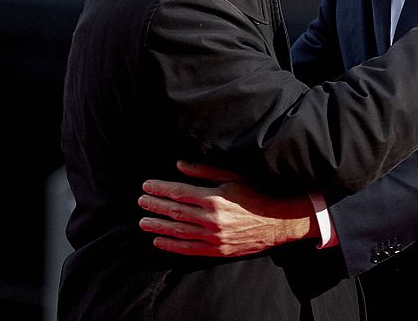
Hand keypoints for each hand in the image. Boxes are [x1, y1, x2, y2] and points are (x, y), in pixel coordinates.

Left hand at [139, 161, 314, 257]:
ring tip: (143, 222)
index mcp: (214, 197)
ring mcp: (213, 237)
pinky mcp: (216, 250)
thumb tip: (180, 166)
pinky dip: (171, 245)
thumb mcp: (233, 176)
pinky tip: (158, 241)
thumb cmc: (255, 195)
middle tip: (141, 201)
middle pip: (175, 211)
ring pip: (178, 231)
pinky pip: (188, 249)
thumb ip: (204, 172)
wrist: (276, 222)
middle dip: (155, 205)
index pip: (179, 192)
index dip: (160, 188)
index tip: (146, 185)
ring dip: (158, 226)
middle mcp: (211, 218)